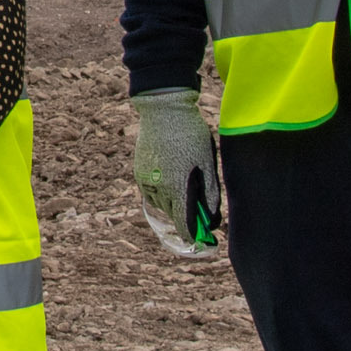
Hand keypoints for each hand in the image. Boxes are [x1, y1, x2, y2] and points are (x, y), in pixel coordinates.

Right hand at [132, 89, 225, 256]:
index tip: (202, 240)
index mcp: (178, 186)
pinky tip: (173, 181)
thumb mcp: (207, 163)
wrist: (164, 109)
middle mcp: (159, 187)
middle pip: (173, 215)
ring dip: (174, 204)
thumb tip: (211, 219)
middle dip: (186, 217)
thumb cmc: (192, 134)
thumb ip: (209, 193)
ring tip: (186, 188)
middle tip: (200, 214)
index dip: (193, 234)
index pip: (184, 223)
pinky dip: (162, 193)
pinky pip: (151, 193)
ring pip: (161, 204)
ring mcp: (146, 180)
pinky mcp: (139, 172)